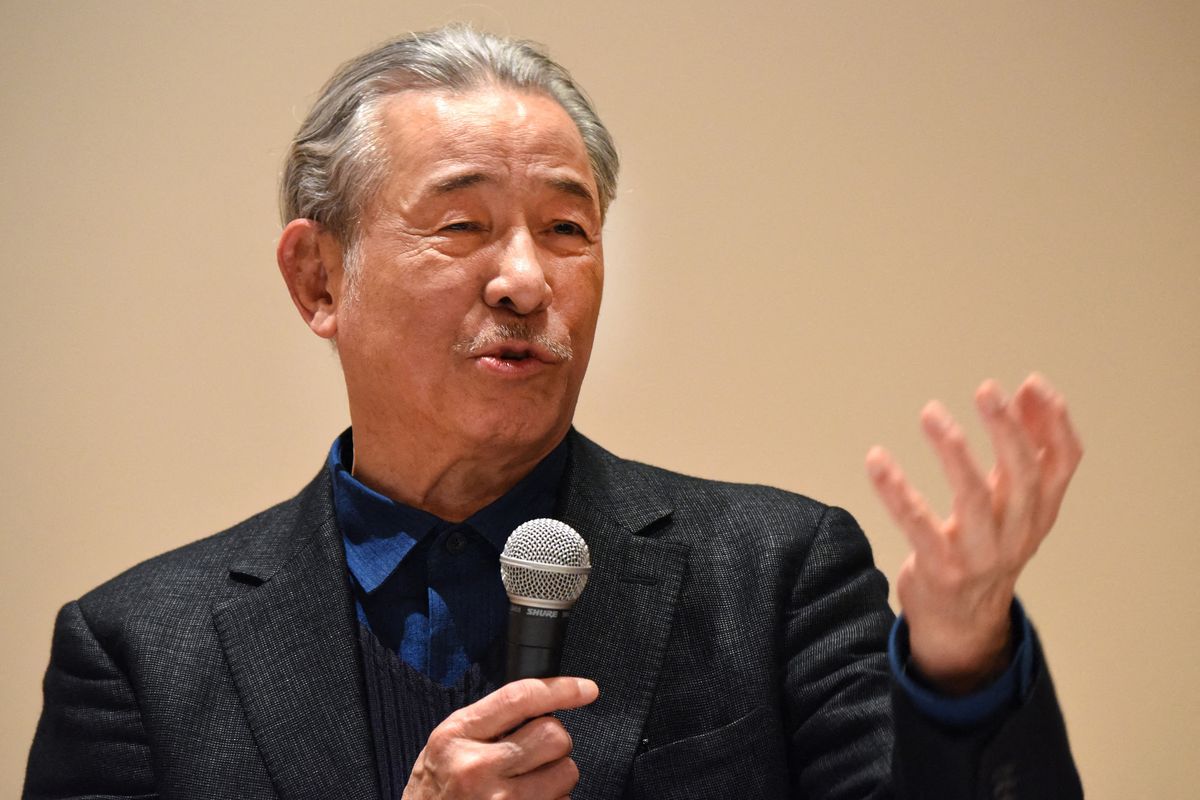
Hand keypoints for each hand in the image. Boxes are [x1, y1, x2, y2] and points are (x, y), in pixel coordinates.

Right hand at [403, 676, 598, 799]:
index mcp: (457, 735)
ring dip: (557, 775)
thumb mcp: (447, 745)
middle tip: (536, 753)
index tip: (586, 689)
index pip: (520, 698)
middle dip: (554, 742)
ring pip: (566, 772)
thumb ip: (487, 722)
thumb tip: (543, 703)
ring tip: (529, 783)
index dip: (562, 689)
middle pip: (554, 735)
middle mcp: (477, 768)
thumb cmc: (434, 791)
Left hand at [865, 374, 1082, 693]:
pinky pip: (918, 526)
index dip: (1054, 422)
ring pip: (974, 499)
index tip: (1031, 383)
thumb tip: (1029, 389)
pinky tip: (877, 460)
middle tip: (987, 390)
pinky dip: (897, 491)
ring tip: (932, 413)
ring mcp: (980, 556)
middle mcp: (1017, 533)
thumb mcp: (1013, 504)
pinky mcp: (940, 570)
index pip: (1063, 463)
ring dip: (954, 452)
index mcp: (1039, 512)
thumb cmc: (986, 548)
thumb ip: (1023, 450)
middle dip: (1007, 430)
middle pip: (1022, 476)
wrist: (963, 626)